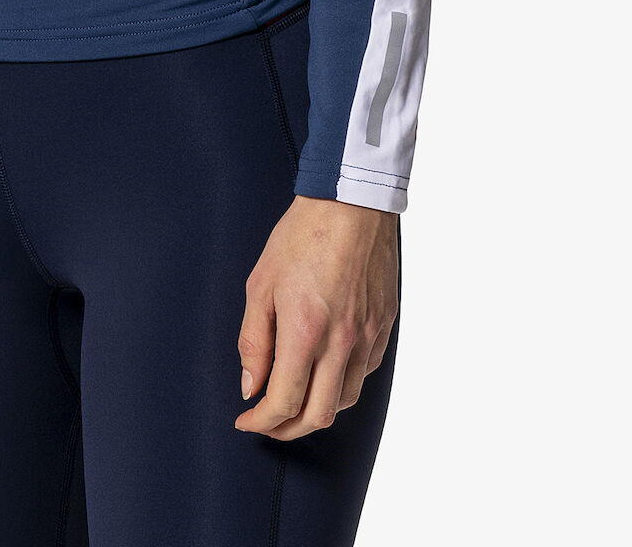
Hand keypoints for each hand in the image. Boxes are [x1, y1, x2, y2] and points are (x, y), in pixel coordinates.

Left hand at [234, 194, 398, 439]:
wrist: (350, 202)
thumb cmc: (301, 235)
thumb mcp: (261, 284)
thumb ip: (254, 340)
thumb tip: (251, 385)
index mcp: (305, 331)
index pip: (284, 402)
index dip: (261, 421)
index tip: (246, 420)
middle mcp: (341, 342)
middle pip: (318, 415)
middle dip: (288, 429)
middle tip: (268, 423)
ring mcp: (367, 335)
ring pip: (345, 400)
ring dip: (317, 411)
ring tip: (296, 402)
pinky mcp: (384, 325)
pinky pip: (365, 373)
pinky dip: (342, 385)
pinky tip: (326, 374)